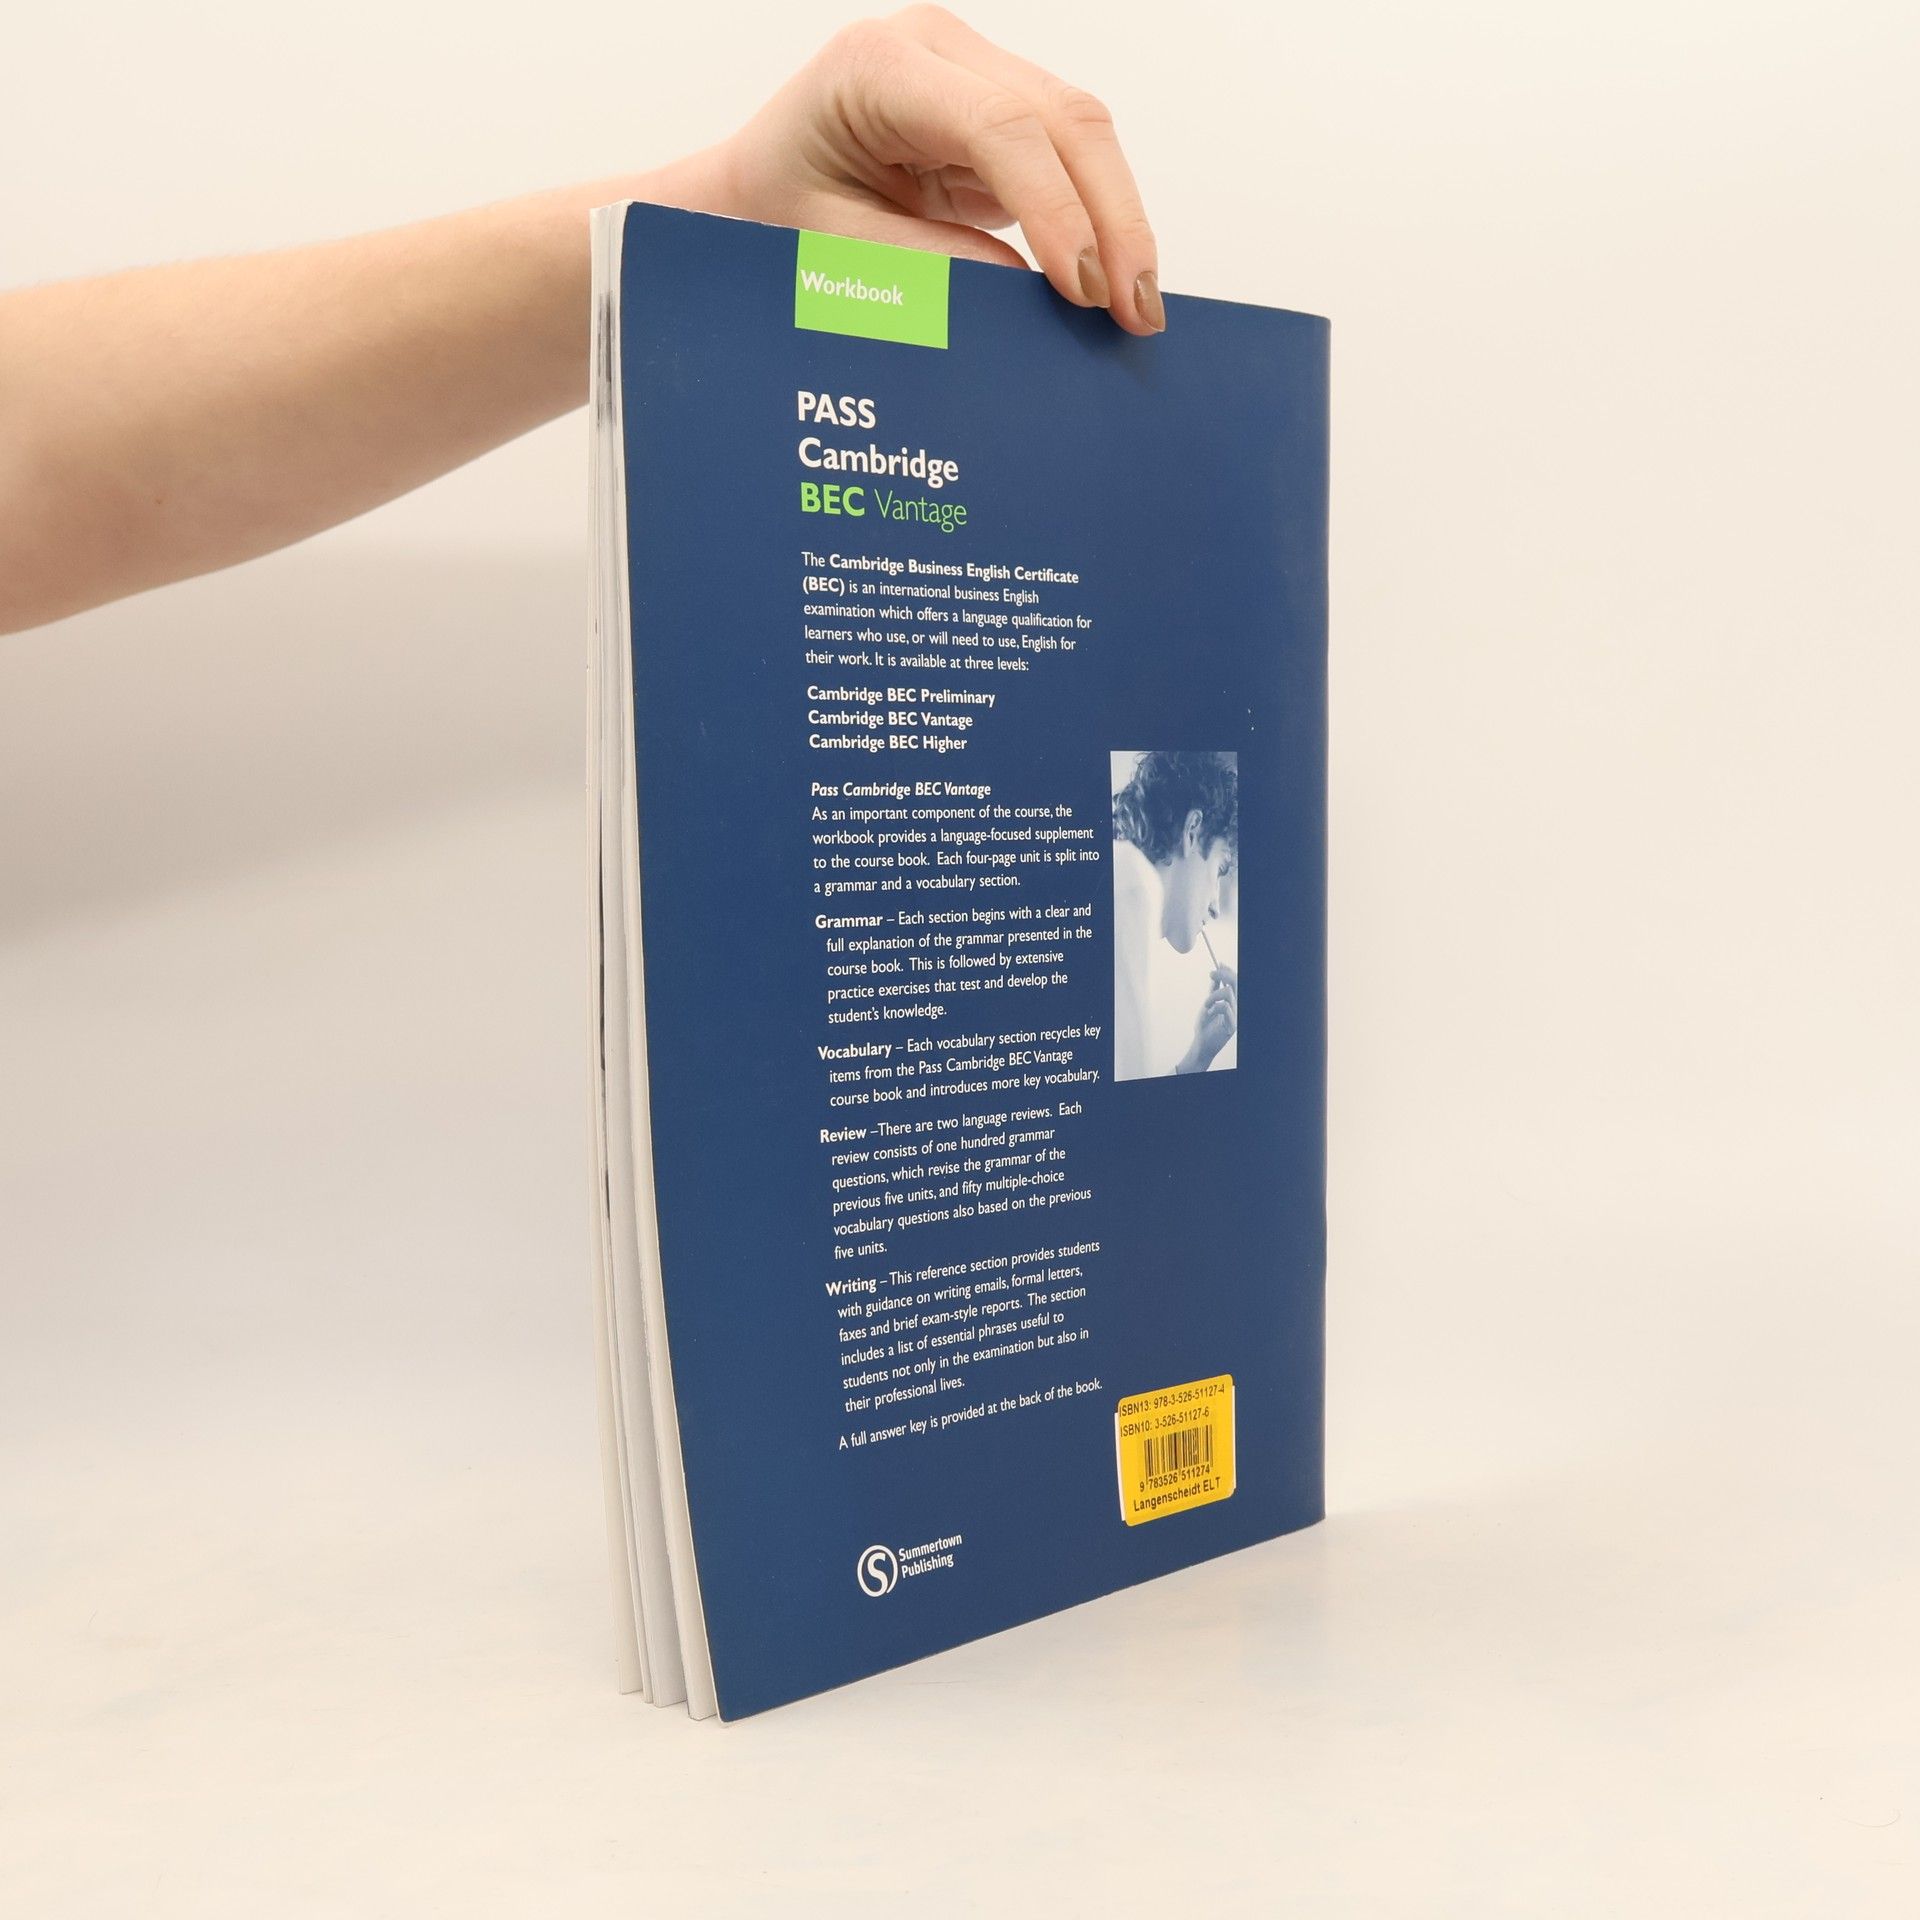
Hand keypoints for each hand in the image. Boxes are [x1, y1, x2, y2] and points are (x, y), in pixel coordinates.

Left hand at [687, 6, 1163, 333]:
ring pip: (1082, 133)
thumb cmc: (773, 216)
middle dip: (1113, 219)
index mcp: (881, 66)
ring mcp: (975, 74)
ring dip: (1120, 222)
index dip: (1056, 209)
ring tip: (1138, 308)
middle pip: (1062, 118)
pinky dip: (1098, 221)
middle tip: (1138, 311)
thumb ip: (924, 266)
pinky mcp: (998, 113)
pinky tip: (1113, 281)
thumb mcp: (832, 251)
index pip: (1000, 126)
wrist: (750, 194)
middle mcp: (939, 50)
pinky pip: (1068, 160)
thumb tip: (1025, 291)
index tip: (1084, 289)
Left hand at [1179, 964, 1237, 1073]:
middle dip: (1224, 975)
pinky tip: (1209, 1013)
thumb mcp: (1209, 1002)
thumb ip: (1214, 989)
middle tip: (1212, 974)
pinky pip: (1225, 1008)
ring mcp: (1235, 1015)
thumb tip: (1217, 972)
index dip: (1228, 971)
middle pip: (1236, 984)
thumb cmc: (1206, 1025)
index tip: (1217, 966)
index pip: (1235, 982)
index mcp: (1232, 1001)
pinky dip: (1214, 1007)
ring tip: (1206, 1004)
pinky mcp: (1232, 1025)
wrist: (1201, 1042)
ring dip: (1213, 996)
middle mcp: (1236, 1007)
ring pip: (1228, 993)